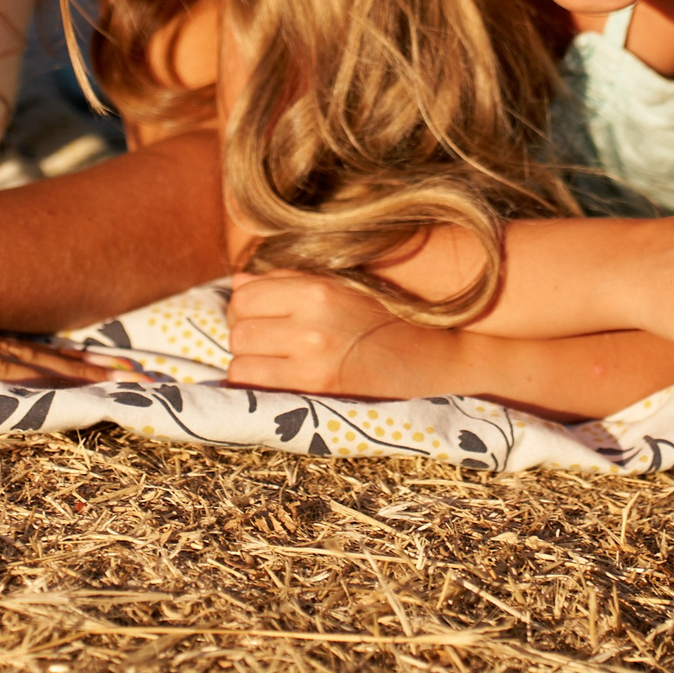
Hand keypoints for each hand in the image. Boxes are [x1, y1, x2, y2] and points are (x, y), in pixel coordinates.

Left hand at [226, 271, 463, 399]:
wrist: (435, 358)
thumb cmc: (387, 319)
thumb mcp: (342, 287)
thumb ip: (288, 281)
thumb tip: (238, 283)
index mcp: (317, 288)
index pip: (244, 294)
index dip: (247, 307)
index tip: (265, 318)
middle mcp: (311, 321)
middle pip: (238, 328)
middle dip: (248, 336)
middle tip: (273, 343)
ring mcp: (312, 359)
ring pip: (240, 360)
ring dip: (252, 364)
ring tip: (279, 364)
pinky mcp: (316, 390)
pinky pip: (254, 387)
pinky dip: (258, 387)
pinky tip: (281, 383)